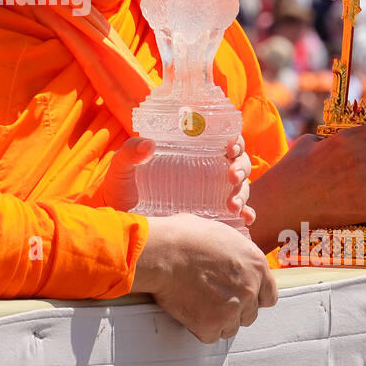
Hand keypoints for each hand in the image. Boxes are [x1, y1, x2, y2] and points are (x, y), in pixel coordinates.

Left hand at [96, 136, 255, 225]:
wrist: (118, 226)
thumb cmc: (120, 191)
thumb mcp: (121, 169)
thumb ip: (129, 153)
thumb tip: (148, 144)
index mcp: (188, 153)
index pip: (220, 139)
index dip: (232, 139)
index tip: (228, 147)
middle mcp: (204, 172)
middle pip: (237, 162)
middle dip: (240, 167)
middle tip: (231, 176)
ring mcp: (209, 195)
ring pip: (241, 187)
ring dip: (243, 193)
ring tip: (231, 205)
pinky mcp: (211, 217)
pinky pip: (238, 213)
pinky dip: (246, 213)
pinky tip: (244, 217)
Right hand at [132, 213, 276, 342]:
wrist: (162, 253)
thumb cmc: (183, 237)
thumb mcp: (220, 234)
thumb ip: (234, 254)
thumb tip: (229, 259)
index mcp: (256, 264)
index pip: (268, 295)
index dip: (253, 297)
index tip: (241, 297)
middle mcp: (250, 289)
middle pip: (250, 314)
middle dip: (234, 309)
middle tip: (213, 300)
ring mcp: (232, 309)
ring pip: (230, 327)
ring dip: (217, 320)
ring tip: (198, 304)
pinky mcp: (211, 325)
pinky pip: (210, 335)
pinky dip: (199, 327)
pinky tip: (189, 312)